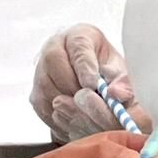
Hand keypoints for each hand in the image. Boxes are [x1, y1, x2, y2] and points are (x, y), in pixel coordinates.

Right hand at [29, 25, 137, 139]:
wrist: (88, 77)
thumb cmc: (104, 68)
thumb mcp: (118, 69)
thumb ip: (121, 79)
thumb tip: (117, 94)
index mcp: (78, 37)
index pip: (78, 50)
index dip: (86, 69)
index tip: (94, 85)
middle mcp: (53, 49)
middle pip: (56, 68)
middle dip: (76, 90)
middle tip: (93, 103)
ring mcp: (40, 72)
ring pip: (48, 90)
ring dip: (68, 105)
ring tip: (87, 111)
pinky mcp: (36, 94)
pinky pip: (44, 108)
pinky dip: (60, 118)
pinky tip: (76, 120)